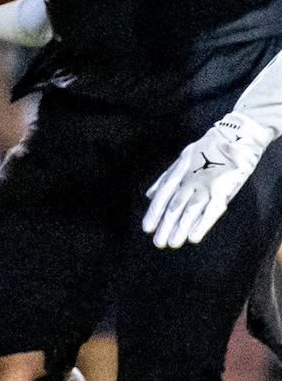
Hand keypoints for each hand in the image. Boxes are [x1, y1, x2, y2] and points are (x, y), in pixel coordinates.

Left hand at [143, 113, 271, 247]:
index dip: (154, 213)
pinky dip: (202, 224)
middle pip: (174, 206)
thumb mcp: (182, 159)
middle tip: (158, 243)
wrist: (235, 137)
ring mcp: (206, 185)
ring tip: (173, 243)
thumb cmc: (208, 149)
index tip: (146, 229)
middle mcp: (190, 180)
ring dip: (180, 228)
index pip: (162, 196)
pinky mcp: (224, 189)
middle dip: (165, 225)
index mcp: (179, 173)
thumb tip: (149, 195)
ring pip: (190, 210)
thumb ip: (166, 178)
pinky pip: (212, 210)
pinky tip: (194, 238)